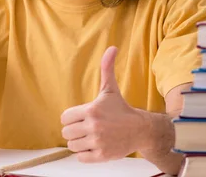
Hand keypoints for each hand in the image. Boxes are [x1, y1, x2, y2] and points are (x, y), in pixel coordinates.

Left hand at [60, 46, 146, 162]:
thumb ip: (107, 68)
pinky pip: (81, 157)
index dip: (71, 118)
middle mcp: (93, 127)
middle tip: (86, 128)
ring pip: (72, 145)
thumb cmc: (121, 109)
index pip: (64, 118)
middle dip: (74, 130)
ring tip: (90, 137)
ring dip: (79, 142)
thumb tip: (112, 47)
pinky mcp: (102, 156)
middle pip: (66, 132)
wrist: (141, 130)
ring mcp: (97, 142)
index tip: (81, 117)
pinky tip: (94, 146)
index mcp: (91, 110)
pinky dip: (85, 154)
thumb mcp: (111, 89)